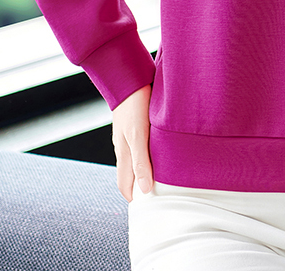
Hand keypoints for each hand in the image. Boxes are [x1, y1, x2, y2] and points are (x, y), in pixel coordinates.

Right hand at [112, 84, 152, 201]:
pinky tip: (159, 150)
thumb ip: (141, 162)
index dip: (133, 197)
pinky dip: (147, 154)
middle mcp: (123, 145)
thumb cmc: (133, 104)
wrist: (128, 76)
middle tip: (156, 196)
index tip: (146, 209)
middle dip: (139, 187)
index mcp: (123, 152)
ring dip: (145, 169)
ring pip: (135, 159)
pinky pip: (139, 144)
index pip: (124, 184)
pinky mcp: (134, 122)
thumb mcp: (138, 135)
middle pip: (129, 173)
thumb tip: (144, 191)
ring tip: (162, 176)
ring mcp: (127, 133)